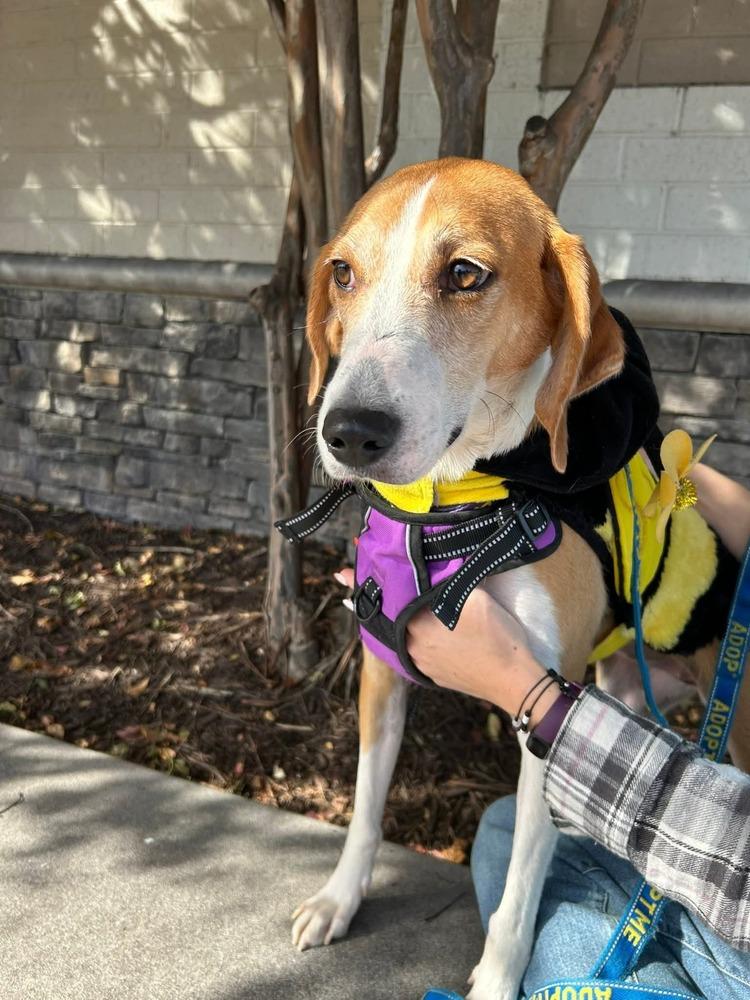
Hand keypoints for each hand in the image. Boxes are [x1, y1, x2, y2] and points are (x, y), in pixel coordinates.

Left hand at [334, 570, 555, 723]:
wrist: (514, 682)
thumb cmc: (498, 636)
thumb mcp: (475, 597)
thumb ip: (448, 580)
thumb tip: (429, 568)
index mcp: (417, 625)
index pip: (381, 599)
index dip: (361, 585)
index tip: (341, 573)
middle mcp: (411, 646)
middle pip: (385, 618)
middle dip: (374, 599)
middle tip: (355, 580)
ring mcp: (421, 663)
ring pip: (397, 634)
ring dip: (392, 617)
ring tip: (387, 599)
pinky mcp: (432, 674)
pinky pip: (411, 649)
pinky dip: (407, 634)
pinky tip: (415, 626)